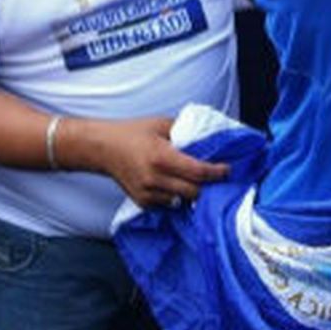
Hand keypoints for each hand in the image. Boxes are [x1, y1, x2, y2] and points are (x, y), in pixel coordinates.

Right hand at [92, 117, 228, 206]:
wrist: (103, 148)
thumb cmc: (133, 133)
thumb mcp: (161, 124)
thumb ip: (185, 130)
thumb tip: (207, 137)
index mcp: (161, 157)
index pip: (198, 171)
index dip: (217, 173)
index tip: (227, 170)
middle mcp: (155, 178)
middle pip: (194, 191)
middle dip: (208, 186)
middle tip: (217, 179)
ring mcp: (147, 193)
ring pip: (182, 201)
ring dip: (192, 193)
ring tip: (198, 183)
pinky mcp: (141, 202)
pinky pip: (168, 205)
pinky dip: (176, 197)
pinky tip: (176, 186)